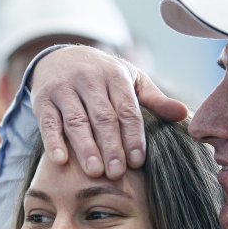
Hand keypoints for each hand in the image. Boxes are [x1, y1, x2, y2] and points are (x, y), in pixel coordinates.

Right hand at [31, 46, 187, 179]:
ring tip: (94, 172)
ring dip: (85, 147)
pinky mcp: (42, 98)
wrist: (60, 56)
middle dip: (111, 146)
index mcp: (115, 75)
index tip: (137, 161)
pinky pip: (48, 122)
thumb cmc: (102, 76)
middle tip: (117, 172)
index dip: (132, 136)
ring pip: (76, 121)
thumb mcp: (130, 81)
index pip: (126, 109)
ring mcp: (64, 88)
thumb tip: (185, 114)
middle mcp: (89, 79)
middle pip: (102, 117)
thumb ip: (155, 100)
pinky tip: (60, 160)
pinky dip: (53, 141)